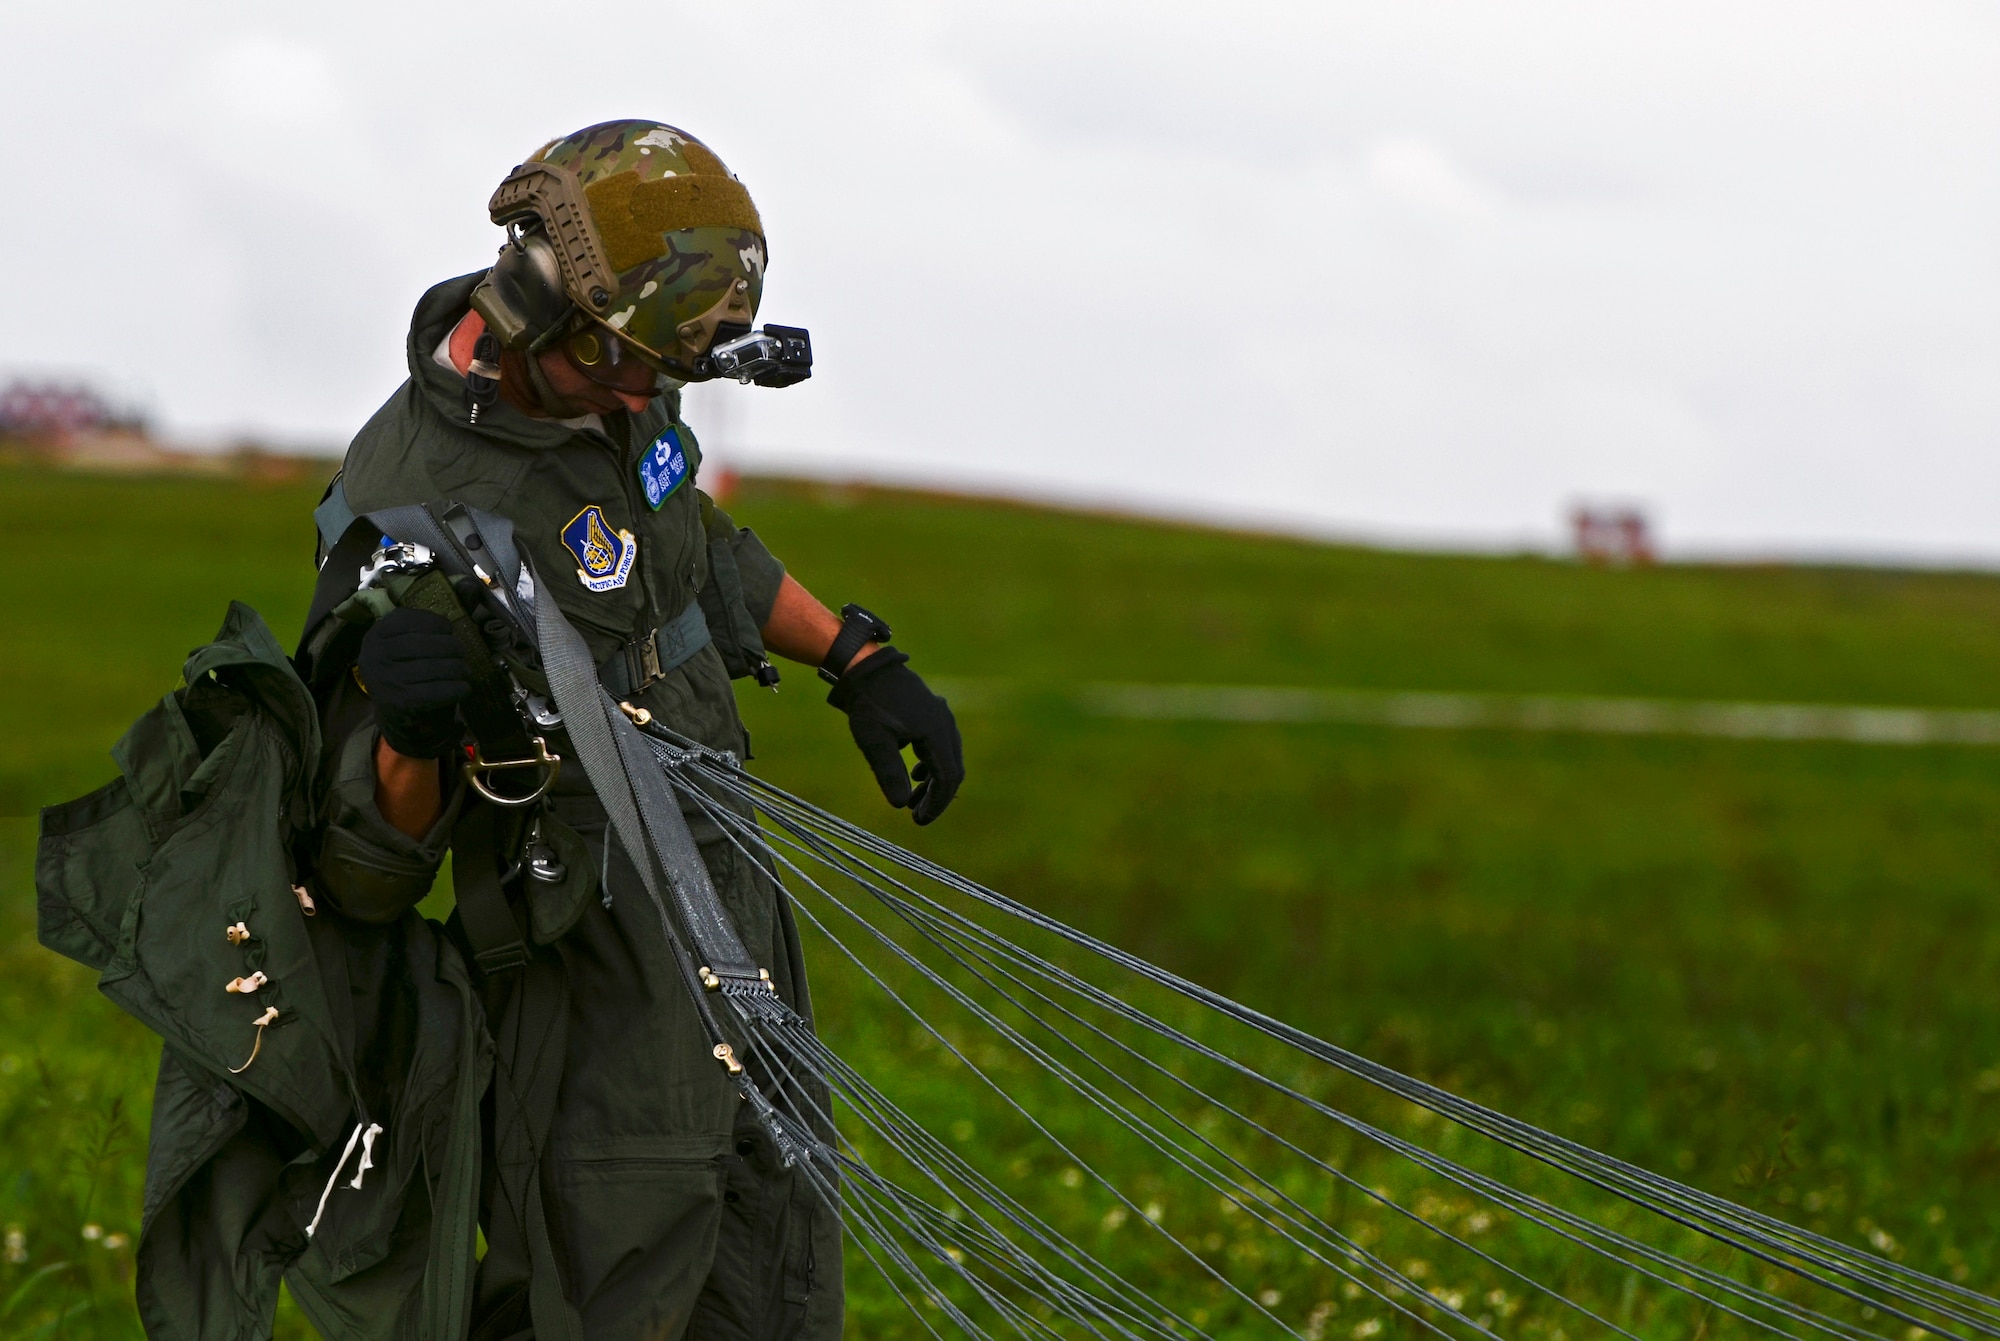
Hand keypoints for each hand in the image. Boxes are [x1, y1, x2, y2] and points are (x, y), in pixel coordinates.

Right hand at [357, 607, 470, 758]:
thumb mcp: (416, 641)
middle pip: (422, 644)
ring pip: (430, 668)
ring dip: (457, 669)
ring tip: (465, 671)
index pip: (407, 619)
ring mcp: (383, 679)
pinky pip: (433, 692)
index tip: (448, 630)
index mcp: (377, 634)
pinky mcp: (397, 702)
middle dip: (450, 648)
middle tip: (462, 654)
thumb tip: (471, 585)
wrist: (399, 713)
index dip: (434, 622)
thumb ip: (440, 616)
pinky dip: (455, 689)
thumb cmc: (412, 668)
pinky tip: (464, 688)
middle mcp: (374, 654)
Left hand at [826, 650, 963, 824]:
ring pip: (947, 758)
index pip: (947, 777)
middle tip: (916, 816)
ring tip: (912, 800)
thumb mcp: (874, 742)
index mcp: (936, 731)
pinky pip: (941, 747)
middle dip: (937, 797)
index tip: (919, 820)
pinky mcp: (933, 714)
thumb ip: (890, 773)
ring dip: (934, 782)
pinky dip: (932, 765)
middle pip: (952, 770)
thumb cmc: (868, 704)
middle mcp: (945, 724)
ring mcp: (941, 717)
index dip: (936, 803)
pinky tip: (917, 774)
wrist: (865, 669)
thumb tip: (900, 805)